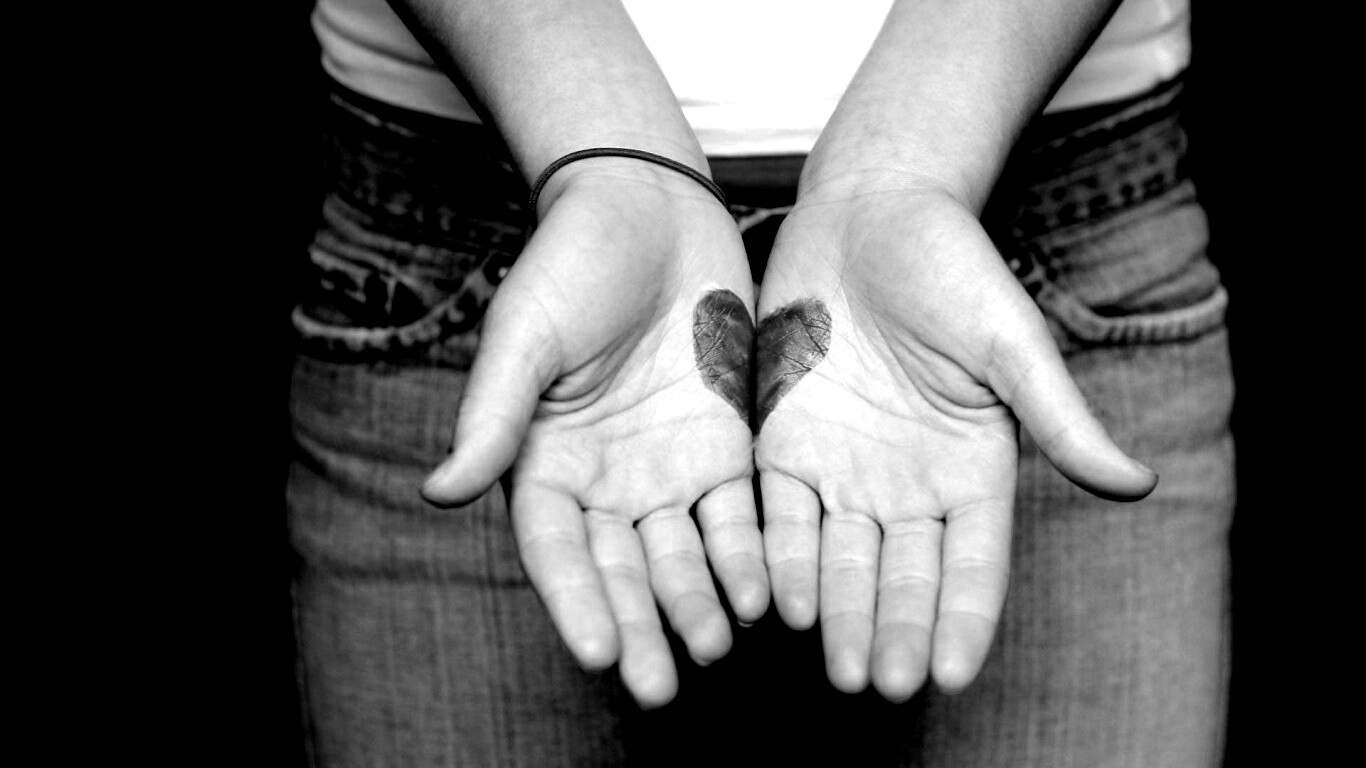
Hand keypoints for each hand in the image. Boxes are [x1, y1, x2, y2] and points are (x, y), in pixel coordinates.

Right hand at [422, 161, 767, 707]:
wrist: (650, 205)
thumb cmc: (570, 261)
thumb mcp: (524, 334)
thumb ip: (493, 415)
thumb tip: (440, 491)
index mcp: (544, 460)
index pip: (555, 548)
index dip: (573, 601)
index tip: (594, 652)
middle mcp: (605, 478)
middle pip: (620, 569)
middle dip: (638, 627)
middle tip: (658, 686)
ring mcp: (666, 467)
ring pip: (681, 554)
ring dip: (696, 603)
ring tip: (715, 647)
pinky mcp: (724, 446)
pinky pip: (736, 514)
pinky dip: (748, 554)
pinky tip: (764, 592)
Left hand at [755, 184, 1155, 700]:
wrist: (867, 210)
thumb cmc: (953, 267)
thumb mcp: (1010, 342)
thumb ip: (1059, 418)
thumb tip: (1136, 484)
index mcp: (971, 468)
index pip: (971, 562)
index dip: (963, 618)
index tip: (950, 674)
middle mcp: (906, 483)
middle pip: (902, 574)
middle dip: (890, 630)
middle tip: (876, 683)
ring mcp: (844, 468)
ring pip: (840, 558)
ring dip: (836, 612)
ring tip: (833, 666)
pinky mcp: (785, 443)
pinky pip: (780, 512)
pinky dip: (780, 556)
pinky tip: (776, 598)